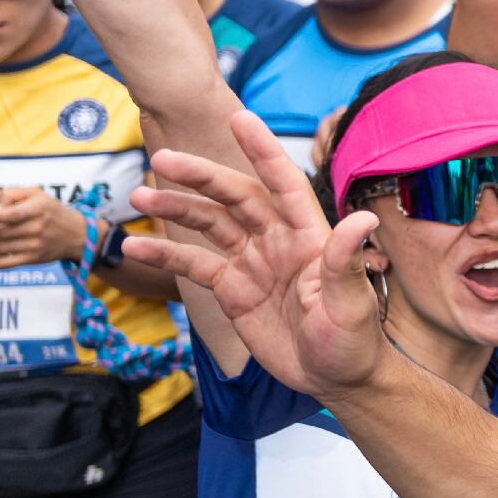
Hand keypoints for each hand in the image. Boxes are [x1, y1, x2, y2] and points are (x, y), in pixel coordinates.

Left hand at [0, 186, 83, 268]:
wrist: (79, 235)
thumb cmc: (52, 212)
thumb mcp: (37, 194)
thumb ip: (12, 193)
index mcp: (38, 208)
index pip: (9, 214)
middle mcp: (37, 227)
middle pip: (0, 231)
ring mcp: (35, 245)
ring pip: (0, 247)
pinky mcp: (33, 258)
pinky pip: (6, 263)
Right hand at [121, 111, 386, 397]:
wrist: (335, 380)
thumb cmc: (353, 341)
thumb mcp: (350, 303)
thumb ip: (345, 261)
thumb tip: (363, 219)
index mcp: (310, 235)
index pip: (283, 183)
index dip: (262, 151)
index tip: (239, 117)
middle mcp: (279, 240)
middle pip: (236, 197)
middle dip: (201, 177)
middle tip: (162, 158)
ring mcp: (254, 262)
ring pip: (210, 224)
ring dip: (177, 209)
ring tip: (138, 197)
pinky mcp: (234, 289)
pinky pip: (195, 264)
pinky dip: (166, 254)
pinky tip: (134, 247)